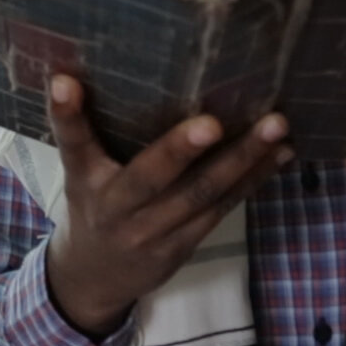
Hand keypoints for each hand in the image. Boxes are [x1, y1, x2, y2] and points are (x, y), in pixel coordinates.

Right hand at [43, 74, 292, 336]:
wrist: (94, 277)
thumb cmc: (95, 204)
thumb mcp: (81, 172)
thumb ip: (91, 133)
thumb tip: (110, 69)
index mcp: (84, 179)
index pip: (72, 143)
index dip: (67, 114)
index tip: (64, 82)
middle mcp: (114, 206)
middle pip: (149, 177)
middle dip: (181, 149)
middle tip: (212, 122)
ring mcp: (150, 231)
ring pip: (199, 194)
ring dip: (242, 160)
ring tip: (274, 127)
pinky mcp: (182, 245)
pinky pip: (221, 208)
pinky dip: (254, 179)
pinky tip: (281, 153)